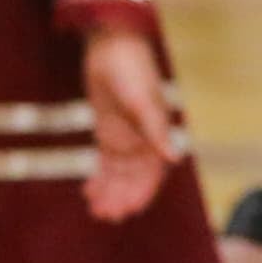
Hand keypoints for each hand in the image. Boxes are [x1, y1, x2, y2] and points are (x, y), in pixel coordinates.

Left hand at [80, 25, 174, 223]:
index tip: (128, 211)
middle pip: (133, 179)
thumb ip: (156, 130)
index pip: (151, 174)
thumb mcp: (143, 101)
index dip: (141, 194)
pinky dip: (99, 177)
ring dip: (109, 192)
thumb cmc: (132, 70)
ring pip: (118, 174)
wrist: (112, 46)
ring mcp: (125, 138)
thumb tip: (173, 159)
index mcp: (155, 136)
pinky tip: (88, 192)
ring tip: (95, 210)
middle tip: (105, 216)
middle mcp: (142, 142)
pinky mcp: (108, 132)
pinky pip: (105, 162)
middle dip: (121, 198)